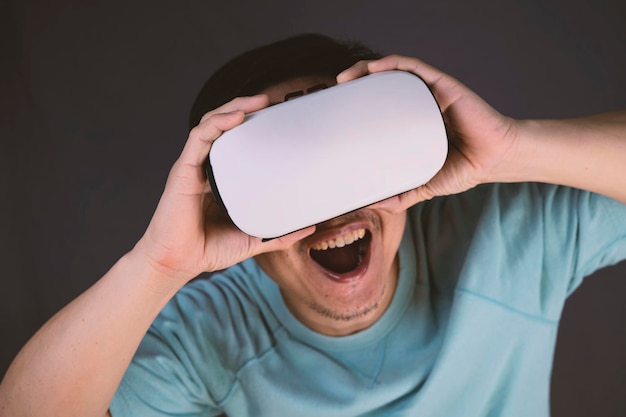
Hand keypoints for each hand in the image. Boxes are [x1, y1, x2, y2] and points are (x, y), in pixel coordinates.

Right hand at [134, 95, 314, 281]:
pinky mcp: (184, 169)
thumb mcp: (253, 238)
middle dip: (246, 107)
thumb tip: (309, 227)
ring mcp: (194, 166)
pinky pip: (199, 137)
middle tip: (273, 101)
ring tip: (259, 100)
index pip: (237, 141)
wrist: (179, 262)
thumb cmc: (209, 248)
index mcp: (221, 178)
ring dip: (234, 106)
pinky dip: (218, 122)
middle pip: (225, 125)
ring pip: (212, 123)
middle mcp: (207, 166)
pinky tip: (236, 116)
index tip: (279, 118)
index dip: (254, 125)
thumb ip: (279, 233)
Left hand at [337, 54, 520, 211]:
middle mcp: (420, 103)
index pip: (382, 105)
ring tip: (347, 77)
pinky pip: (415, 69)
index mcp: (414, 121)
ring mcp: (431, 92)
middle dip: (357, 81)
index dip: (360, 101)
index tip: (339, 106)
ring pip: (395, 72)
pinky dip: (393, 64)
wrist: (495, 159)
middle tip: (337, 88)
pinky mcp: (443, 86)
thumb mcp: (425, 184)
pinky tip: (375, 68)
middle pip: (384, 84)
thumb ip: (403, 194)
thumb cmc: (465, 167)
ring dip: (367, 68)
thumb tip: (376, 204)